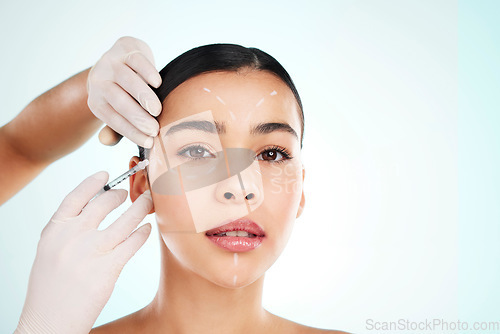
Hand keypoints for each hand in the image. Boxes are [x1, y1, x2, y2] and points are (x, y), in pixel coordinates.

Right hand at [15, 171, 151, 333]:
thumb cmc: (50, 287)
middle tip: (129, 193)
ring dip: (140, 208)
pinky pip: (132, 243)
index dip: (93, 182)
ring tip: (147, 202)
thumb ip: (67, 229)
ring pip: (125, 220)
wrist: (49, 320)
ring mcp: (91, 251)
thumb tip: (90, 209)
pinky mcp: (108, 268)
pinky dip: (143, 233)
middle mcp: (72, 237)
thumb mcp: (50, 251)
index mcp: (55, 230)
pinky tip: (147, 229)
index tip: (106, 174)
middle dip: (121, 195)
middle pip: (104, 204)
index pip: (76, 196)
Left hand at [87, 36, 161, 147]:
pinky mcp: (124, 48)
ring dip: (143, 96)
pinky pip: (135, 60)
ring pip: (127, 80)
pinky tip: (157, 83)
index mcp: (97, 100)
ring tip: (157, 110)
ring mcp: (110, 62)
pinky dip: (147, 71)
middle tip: (154, 129)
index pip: (113, 119)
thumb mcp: (118, 110)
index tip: (149, 142)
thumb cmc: (124, 92)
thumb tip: (106, 141)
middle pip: (118, 100)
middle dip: (137, 117)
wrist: (121, 58)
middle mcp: (99, 81)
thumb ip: (116, 127)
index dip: (131, 132)